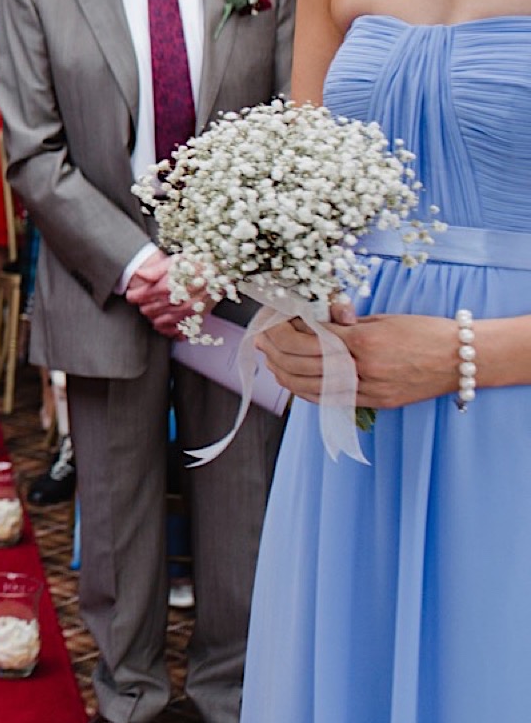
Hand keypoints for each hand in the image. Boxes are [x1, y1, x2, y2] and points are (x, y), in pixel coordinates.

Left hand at [124, 249, 199, 337]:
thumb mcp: (174, 261)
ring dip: (154, 316)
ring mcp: (185, 313)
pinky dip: (169, 330)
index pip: (139, 297)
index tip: (134, 294)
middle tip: (146, 299)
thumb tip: (139, 274)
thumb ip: (155, 269)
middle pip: (147, 310)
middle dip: (144, 305)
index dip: (134, 295)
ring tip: (156, 309)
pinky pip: (177, 332)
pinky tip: (168, 322)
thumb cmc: (197, 264)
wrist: (221, 272)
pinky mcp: (195, 320)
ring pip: (159, 323)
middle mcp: (175, 302)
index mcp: (166, 287)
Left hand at [257, 307, 459, 409]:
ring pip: (310, 386)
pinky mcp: (377, 403)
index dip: (282, 331)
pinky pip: (330, 400)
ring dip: (283, 373)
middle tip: (260, 341)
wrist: (463, 358)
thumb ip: (345, 324)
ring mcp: (369, 389)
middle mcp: (363, 367)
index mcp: (363, 340)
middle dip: (274, 351)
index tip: (270, 323)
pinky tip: (293, 381)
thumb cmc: (424, 331)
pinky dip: (306, 391)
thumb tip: (312, 321)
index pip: (307, 337)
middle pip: (301, 363)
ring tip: (270, 361)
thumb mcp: (382, 319)